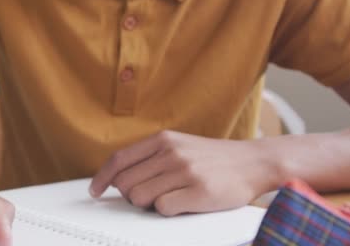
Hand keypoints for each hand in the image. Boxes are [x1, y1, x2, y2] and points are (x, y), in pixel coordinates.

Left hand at [89, 131, 277, 215]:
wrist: (254, 162)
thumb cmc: (214, 158)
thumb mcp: (180, 145)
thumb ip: (151, 156)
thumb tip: (118, 177)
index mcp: (163, 140)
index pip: (119, 160)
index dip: (102, 178)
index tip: (95, 191)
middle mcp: (171, 153)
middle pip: (126, 184)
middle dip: (132, 195)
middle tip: (151, 195)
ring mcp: (185, 171)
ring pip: (140, 198)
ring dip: (150, 204)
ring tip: (170, 197)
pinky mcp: (198, 191)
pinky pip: (162, 209)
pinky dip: (168, 211)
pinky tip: (183, 203)